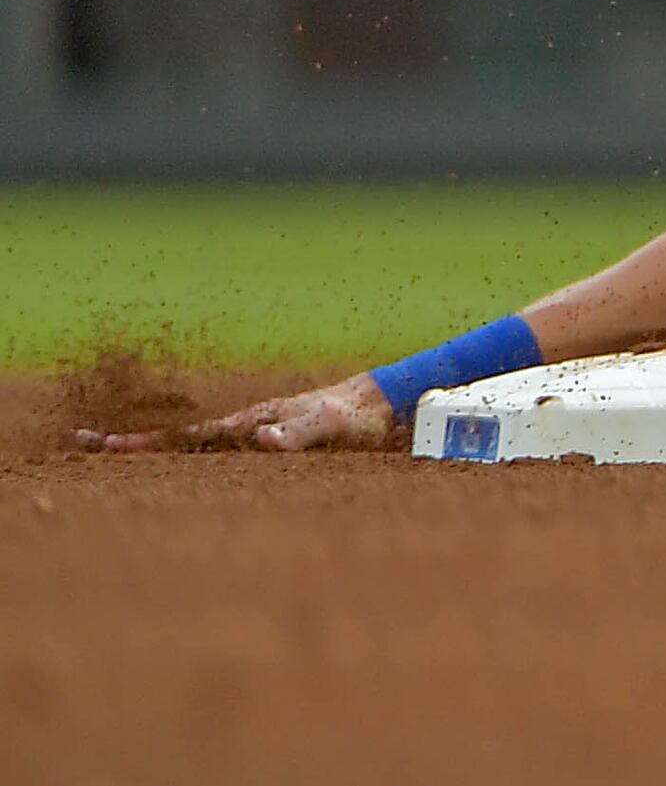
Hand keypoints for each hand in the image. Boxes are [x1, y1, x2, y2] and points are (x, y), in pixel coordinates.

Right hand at [76, 371, 396, 453]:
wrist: (384, 401)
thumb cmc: (358, 418)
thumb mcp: (332, 428)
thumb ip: (299, 434)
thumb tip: (259, 441)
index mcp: (252, 422)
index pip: (189, 435)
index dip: (147, 444)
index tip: (103, 445)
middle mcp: (247, 424)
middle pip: (182, 436)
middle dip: (136, 443)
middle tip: (86, 444)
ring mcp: (255, 430)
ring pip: (197, 442)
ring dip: (159, 447)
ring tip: (117, 450)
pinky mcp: (269, 440)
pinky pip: (220, 449)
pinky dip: (189, 453)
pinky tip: (175, 460)